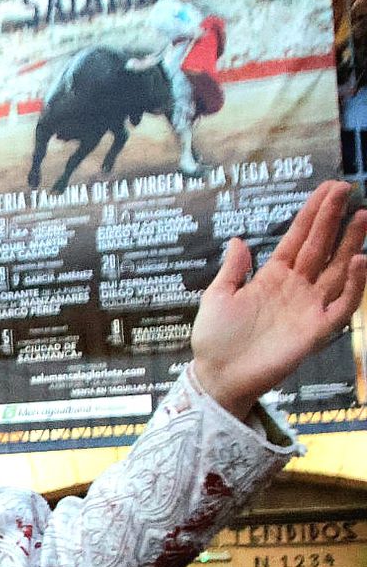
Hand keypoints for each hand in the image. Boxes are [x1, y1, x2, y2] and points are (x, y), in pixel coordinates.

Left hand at [192, 180, 366, 418]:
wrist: (217, 376)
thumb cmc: (215, 339)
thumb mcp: (217, 297)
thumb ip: (232, 269)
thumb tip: (238, 240)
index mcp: (272, 277)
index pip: (298, 238)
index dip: (312, 214)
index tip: (328, 189)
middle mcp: (295, 288)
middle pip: (321, 247)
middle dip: (333, 219)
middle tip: (347, 189)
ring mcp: (308, 307)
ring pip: (337, 270)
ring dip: (351, 243)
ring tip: (362, 216)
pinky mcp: (315, 330)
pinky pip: (342, 305)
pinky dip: (354, 284)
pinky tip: (359, 260)